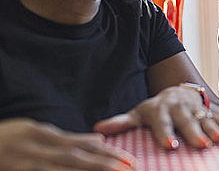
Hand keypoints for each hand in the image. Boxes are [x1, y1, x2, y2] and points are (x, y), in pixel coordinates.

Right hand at [0, 118, 134, 170]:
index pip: (79, 144)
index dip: (104, 152)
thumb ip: (67, 138)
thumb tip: (100, 138)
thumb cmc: (7, 139)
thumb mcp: (36, 133)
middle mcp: (34, 146)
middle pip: (73, 157)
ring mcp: (23, 162)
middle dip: (102, 164)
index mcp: (41, 134)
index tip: (127, 159)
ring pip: (59, 170)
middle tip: (127, 168)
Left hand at [94, 86, 218, 149]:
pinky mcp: (211, 112)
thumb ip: (121, 123)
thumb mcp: (137, 114)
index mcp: (161, 110)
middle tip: (200, 145)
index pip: (162, 122)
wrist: (178, 93)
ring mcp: (198, 110)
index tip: (169, 145)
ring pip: (207, 120)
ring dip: (215, 130)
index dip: (165, 133)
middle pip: (188, 121)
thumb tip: (97, 129)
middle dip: (195, 132)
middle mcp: (181, 109)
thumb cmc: (155, 110)